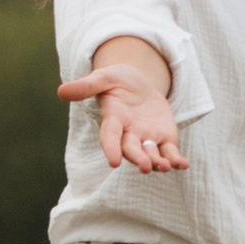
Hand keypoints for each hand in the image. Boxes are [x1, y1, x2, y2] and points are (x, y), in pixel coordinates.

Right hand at [57, 61, 185, 173]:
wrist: (138, 84)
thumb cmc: (117, 80)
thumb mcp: (104, 77)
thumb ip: (86, 86)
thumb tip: (61, 91)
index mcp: (113, 120)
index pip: (109, 136)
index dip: (110, 148)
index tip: (113, 161)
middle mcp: (128, 134)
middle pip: (132, 149)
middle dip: (138, 158)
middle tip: (144, 166)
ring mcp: (146, 139)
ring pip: (151, 155)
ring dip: (157, 162)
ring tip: (164, 166)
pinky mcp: (164, 139)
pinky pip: (170, 153)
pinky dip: (176, 160)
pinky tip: (183, 164)